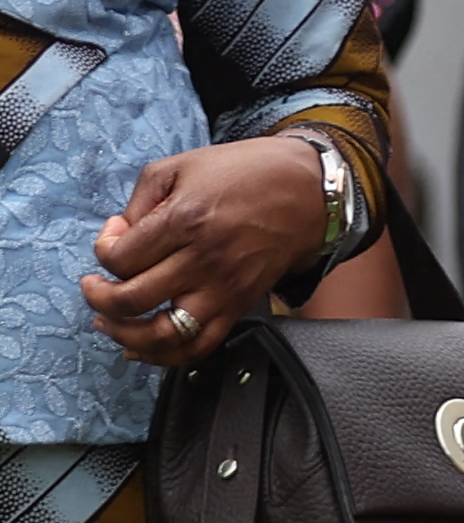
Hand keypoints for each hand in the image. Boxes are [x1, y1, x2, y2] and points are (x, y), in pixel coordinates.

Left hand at [81, 135, 339, 367]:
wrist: (311, 192)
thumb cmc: (245, 173)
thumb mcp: (181, 166)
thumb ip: (140, 200)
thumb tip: (121, 235)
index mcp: (185, 220)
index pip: (119, 257)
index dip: (103, 249)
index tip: (115, 234)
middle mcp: (204, 261)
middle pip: (131, 300)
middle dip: (98, 297)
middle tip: (94, 286)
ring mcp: (224, 289)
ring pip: (163, 335)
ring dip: (125, 335)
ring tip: (108, 323)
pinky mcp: (240, 306)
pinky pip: (200, 347)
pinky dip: (164, 357)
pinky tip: (140, 348)